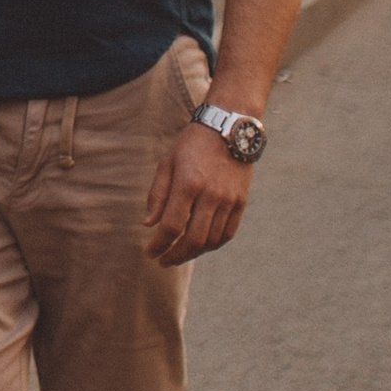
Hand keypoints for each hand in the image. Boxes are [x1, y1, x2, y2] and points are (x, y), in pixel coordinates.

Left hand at [143, 121, 253, 265]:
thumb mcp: (167, 163)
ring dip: (193, 253)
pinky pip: (228, 233)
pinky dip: (213, 245)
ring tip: (179, 254)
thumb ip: (157, 195)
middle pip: (193, 239)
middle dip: (176, 256)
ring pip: (212, 241)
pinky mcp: (241, 202)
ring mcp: (229, 200)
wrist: (228, 129)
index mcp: (188, 183)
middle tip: (163, 261)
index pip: (172, 225)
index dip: (159, 244)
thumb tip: (149, 224)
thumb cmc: (191, 145)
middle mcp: (211, 195)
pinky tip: (200, 246)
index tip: (149, 252)